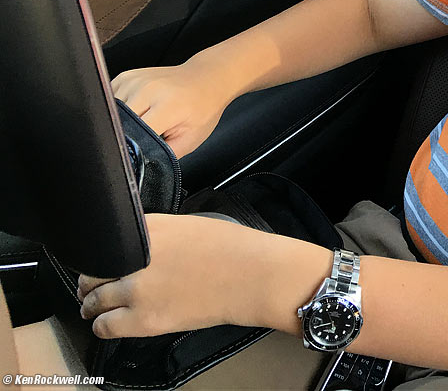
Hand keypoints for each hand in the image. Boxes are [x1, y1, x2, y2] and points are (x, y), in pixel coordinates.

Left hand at [78, 214, 333, 338]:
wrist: (253, 275)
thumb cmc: (233, 246)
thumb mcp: (192, 224)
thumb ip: (161, 233)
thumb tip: (145, 245)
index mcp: (149, 229)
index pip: (105, 240)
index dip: (101, 253)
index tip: (102, 260)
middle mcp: (135, 258)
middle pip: (93, 271)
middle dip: (91, 279)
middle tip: (92, 286)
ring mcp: (137, 289)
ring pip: (93, 300)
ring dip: (91, 304)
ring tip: (93, 308)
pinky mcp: (145, 319)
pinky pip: (105, 326)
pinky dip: (102, 325)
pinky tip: (107, 323)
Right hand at [112, 58, 231, 157]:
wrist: (206, 78)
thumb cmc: (202, 107)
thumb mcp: (190, 139)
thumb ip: (165, 154)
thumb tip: (142, 166)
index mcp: (167, 106)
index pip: (134, 135)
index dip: (133, 149)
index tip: (137, 155)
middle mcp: (148, 89)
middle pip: (119, 125)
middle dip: (127, 136)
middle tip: (147, 135)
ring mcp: (135, 81)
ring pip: (111, 113)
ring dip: (122, 122)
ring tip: (146, 119)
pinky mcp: (125, 77)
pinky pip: (111, 100)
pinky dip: (119, 110)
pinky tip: (139, 109)